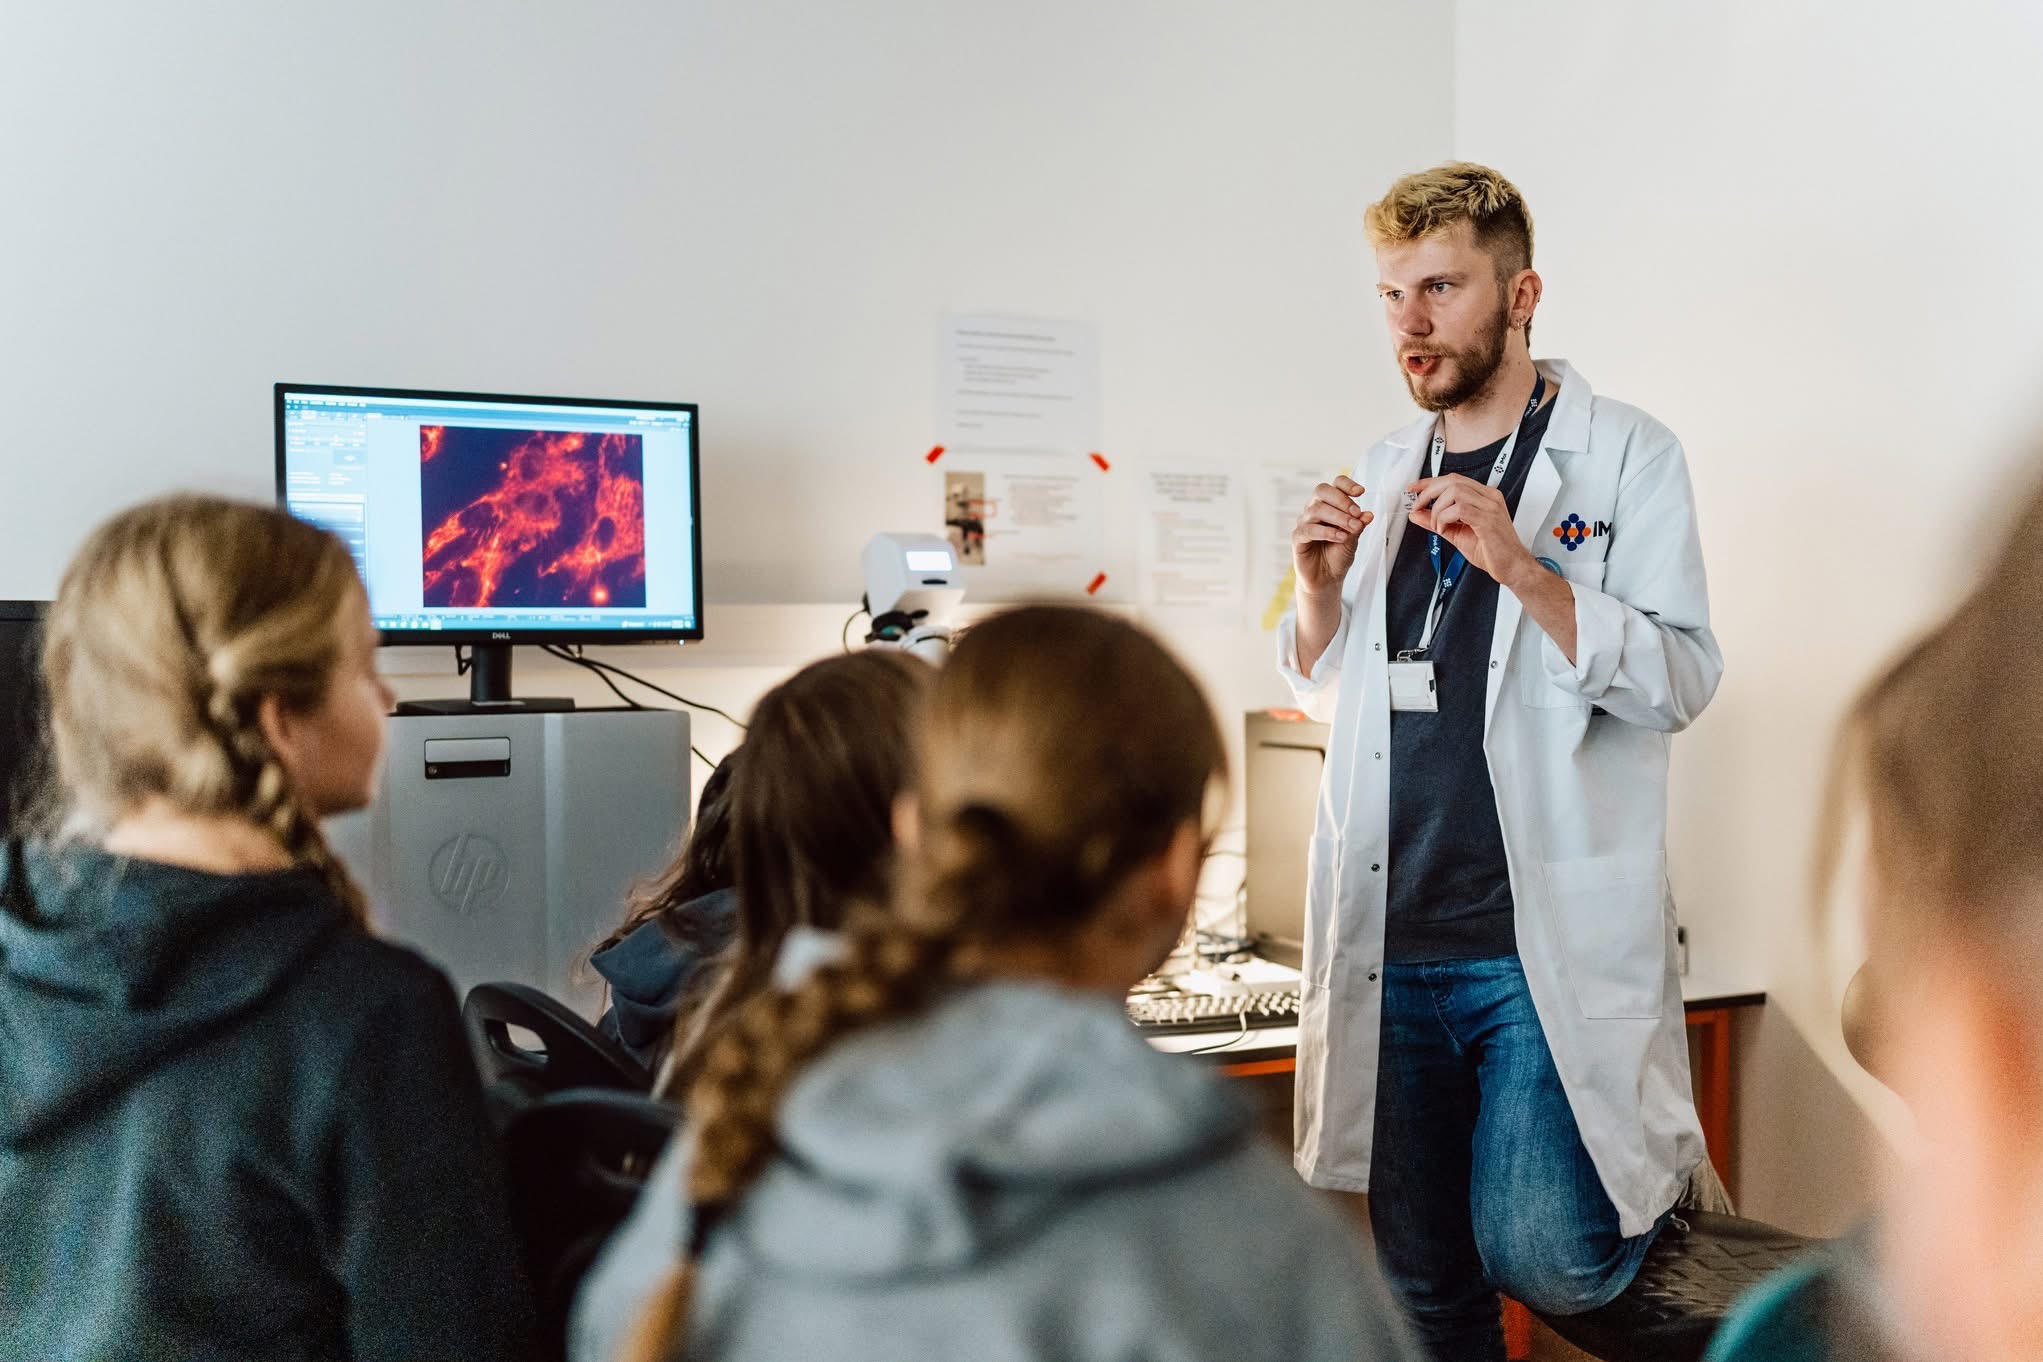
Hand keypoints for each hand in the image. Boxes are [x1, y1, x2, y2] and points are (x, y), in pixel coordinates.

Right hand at [1292, 476, 1372, 595]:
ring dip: (1338, 518)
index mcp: (1330, 505)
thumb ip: (1358, 526)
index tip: (1361, 492)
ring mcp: (1305, 522)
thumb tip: (1368, 514)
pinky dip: (1327, 532)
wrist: (1327, 578)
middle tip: (1356, 514)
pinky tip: (1340, 538)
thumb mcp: (1354, 539)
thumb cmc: (1338, 556)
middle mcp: (1315, 509)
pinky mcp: (1298, 537)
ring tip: (1351, 529)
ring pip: (1317, 509)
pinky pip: (1309, 529)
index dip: (1347, 484)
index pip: (1335, 484)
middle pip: (1322, 491)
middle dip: (1342, 500)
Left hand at [1406, 474, 1534, 588]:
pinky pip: (1459, 509)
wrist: (1512, 567)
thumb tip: (1416, 514)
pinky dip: (1444, 518)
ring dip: (1437, 509)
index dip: (1430, 482)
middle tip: (1417, 507)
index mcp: (1484, 496)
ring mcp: (1490, 506)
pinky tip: (1444, 530)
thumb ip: (1436, 522)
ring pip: (1454, 492)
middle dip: (1428, 492)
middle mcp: (1489, 496)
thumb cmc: (1491, 552)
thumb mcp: (1457, 533)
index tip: (1414, 488)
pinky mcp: (1488, 519)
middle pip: (1452, 481)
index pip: (1454, 480)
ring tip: (1436, 525)